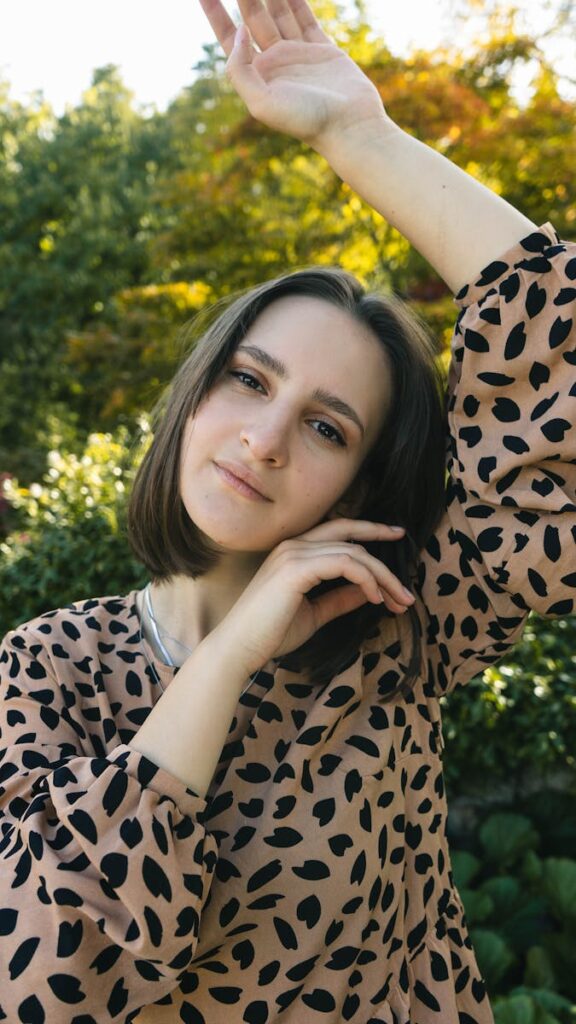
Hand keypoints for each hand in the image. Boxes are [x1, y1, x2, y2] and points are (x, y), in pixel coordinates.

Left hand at [198, 0, 388, 147]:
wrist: (348, 126)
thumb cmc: (305, 120)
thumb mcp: (261, 103)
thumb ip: (240, 69)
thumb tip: (238, 31)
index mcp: (256, 76)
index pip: (229, 38)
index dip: (215, 13)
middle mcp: (274, 62)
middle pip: (253, 17)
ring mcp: (298, 54)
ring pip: (278, 12)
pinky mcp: (322, 49)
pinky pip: (305, 17)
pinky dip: (297, 0)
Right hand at [209, 518, 413, 674]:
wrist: (239, 649)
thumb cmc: (270, 633)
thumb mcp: (315, 613)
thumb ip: (340, 598)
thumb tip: (371, 590)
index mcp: (295, 551)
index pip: (340, 530)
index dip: (370, 530)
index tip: (397, 537)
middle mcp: (294, 545)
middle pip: (350, 535)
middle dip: (383, 552)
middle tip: (407, 582)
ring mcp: (294, 554)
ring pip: (353, 552)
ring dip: (382, 576)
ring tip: (398, 600)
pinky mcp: (296, 569)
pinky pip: (345, 564)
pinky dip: (366, 579)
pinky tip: (376, 598)